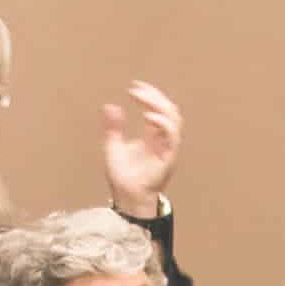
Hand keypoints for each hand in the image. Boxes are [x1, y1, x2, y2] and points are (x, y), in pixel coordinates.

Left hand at [101, 80, 183, 216]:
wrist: (126, 198)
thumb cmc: (122, 178)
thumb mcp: (112, 147)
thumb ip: (113, 128)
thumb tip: (110, 106)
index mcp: (153, 137)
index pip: (159, 110)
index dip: (150, 96)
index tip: (135, 87)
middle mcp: (163, 141)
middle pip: (169, 110)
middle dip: (155, 96)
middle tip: (138, 89)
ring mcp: (167, 149)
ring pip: (174, 119)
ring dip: (160, 105)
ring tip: (143, 98)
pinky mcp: (168, 158)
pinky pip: (172, 136)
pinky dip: (163, 123)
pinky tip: (149, 116)